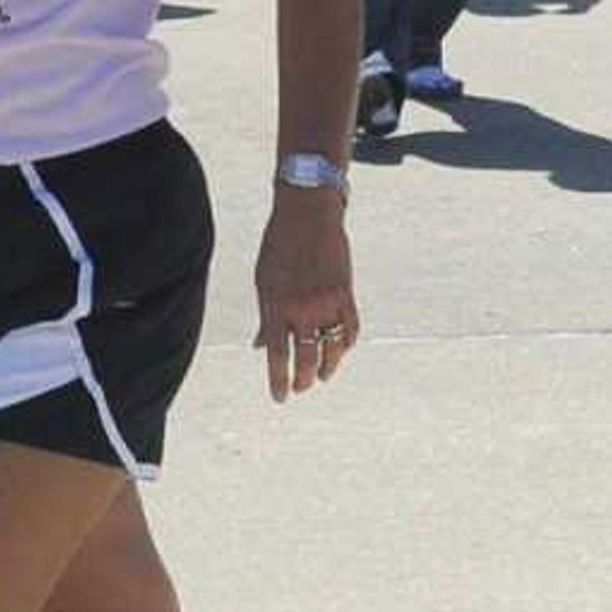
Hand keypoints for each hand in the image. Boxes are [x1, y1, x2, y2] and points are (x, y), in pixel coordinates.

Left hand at [254, 196, 358, 402]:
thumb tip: (261, 346)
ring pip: (331, 348)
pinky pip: (350, 329)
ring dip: (327, 368)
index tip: (280, 397)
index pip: (277, 354)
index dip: (279, 380)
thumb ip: (266, 316)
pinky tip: (340, 351)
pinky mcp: (346, 293)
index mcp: (276, 305)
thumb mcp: (264, 280)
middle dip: (304, 379)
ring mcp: (326, 301)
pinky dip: (346, 344)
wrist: (308, 213)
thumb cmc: (279, 245)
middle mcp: (302, 307)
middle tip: (301, 388)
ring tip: (323, 376)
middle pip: (306, 357)